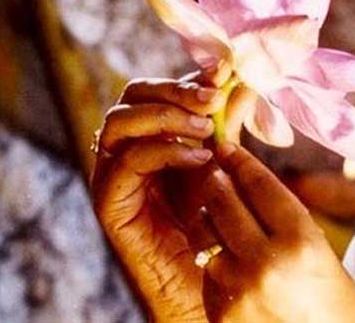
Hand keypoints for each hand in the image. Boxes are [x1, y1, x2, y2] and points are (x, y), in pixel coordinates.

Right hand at [90, 72, 229, 322]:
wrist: (205, 280)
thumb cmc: (215, 219)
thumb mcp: (225, 159)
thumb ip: (229, 121)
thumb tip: (243, 79)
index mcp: (149, 134)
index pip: (156, 88)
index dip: (188, 77)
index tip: (225, 74)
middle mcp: (124, 149)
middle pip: (132, 96)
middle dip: (175, 89)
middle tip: (213, 96)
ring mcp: (113, 175)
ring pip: (118, 122)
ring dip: (166, 116)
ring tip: (207, 127)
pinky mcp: (110, 203)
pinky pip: (126, 163)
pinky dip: (164, 151)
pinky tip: (200, 157)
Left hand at [198, 141, 354, 322]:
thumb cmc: (336, 306)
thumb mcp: (322, 255)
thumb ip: (287, 224)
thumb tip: (248, 186)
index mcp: (302, 242)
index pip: (261, 186)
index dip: (242, 162)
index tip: (229, 147)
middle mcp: (267, 262)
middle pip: (226, 202)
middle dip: (218, 179)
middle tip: (214, 165)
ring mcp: (239, 289)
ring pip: (205, 233)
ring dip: (206, 215)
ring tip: (212, 206)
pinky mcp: (219, 312)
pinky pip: (206, 269)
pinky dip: (212, 255)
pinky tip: (220, 250)